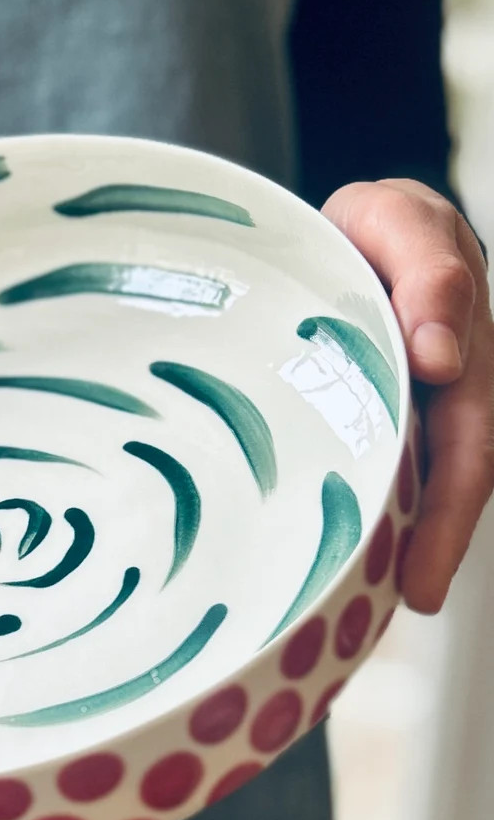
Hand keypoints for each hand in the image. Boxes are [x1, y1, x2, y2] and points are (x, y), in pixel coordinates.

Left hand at [324, 180, 493, 612]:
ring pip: (431, 476)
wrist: (350, 227)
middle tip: (412, 594)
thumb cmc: (367, 226)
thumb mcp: (392, 222)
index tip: (419, 557)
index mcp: (459, 339)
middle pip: (460, 464)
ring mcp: (428, 399)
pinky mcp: (391, 414)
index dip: (447, 493)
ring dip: (416, 537)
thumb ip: (428, 273)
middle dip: (437, 533)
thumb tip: (440, 357)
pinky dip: (387, 511)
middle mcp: (455, 376)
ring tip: (388, 597)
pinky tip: (364, 556)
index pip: (469, 427)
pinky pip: (396, 468)